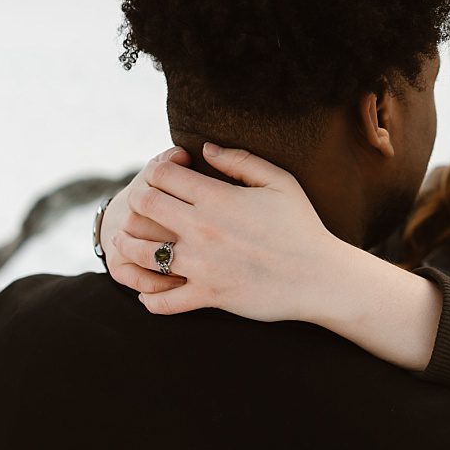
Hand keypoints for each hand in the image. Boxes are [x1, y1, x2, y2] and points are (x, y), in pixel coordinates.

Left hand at [111, 143, 344, 322]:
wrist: (320, 277)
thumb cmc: (302, 226)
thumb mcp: (279, 182)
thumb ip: (240, 161)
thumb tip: (206, 148)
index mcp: (217, 197)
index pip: (161, 174)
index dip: (156, 169)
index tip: (166, 175)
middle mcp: (201, 229)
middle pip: (143, 206)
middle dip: (138, 201)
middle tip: (144, 206)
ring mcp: (201, 265)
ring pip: (140, 253)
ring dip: (130, 245)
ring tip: (131, 243)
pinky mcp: (207, 296)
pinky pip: (162, 301)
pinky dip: (149, 297)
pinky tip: (151, 289)